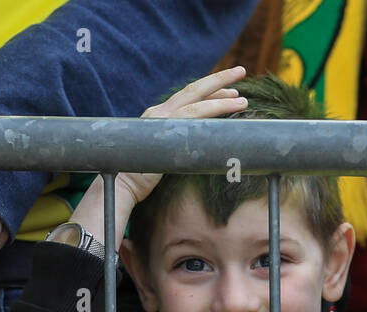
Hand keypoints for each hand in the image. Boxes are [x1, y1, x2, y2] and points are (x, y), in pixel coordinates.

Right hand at [115, 65, 248, 207]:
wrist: (123, 184)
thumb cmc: (141, 176)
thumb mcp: (163, 153)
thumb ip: (177, 144)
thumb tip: (199, 147)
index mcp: (158, 115)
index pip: (188, 97)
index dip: (210, 92)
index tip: (230, 91)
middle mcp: (159, 111)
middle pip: (194, 89)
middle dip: (220, 80)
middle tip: (241, 71)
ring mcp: (161, 118)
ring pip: (198, 101)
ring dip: (222, 98)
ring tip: (242, 97)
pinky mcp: (165, 130)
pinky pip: (195, 116)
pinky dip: (215, 110)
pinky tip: (232, 108)